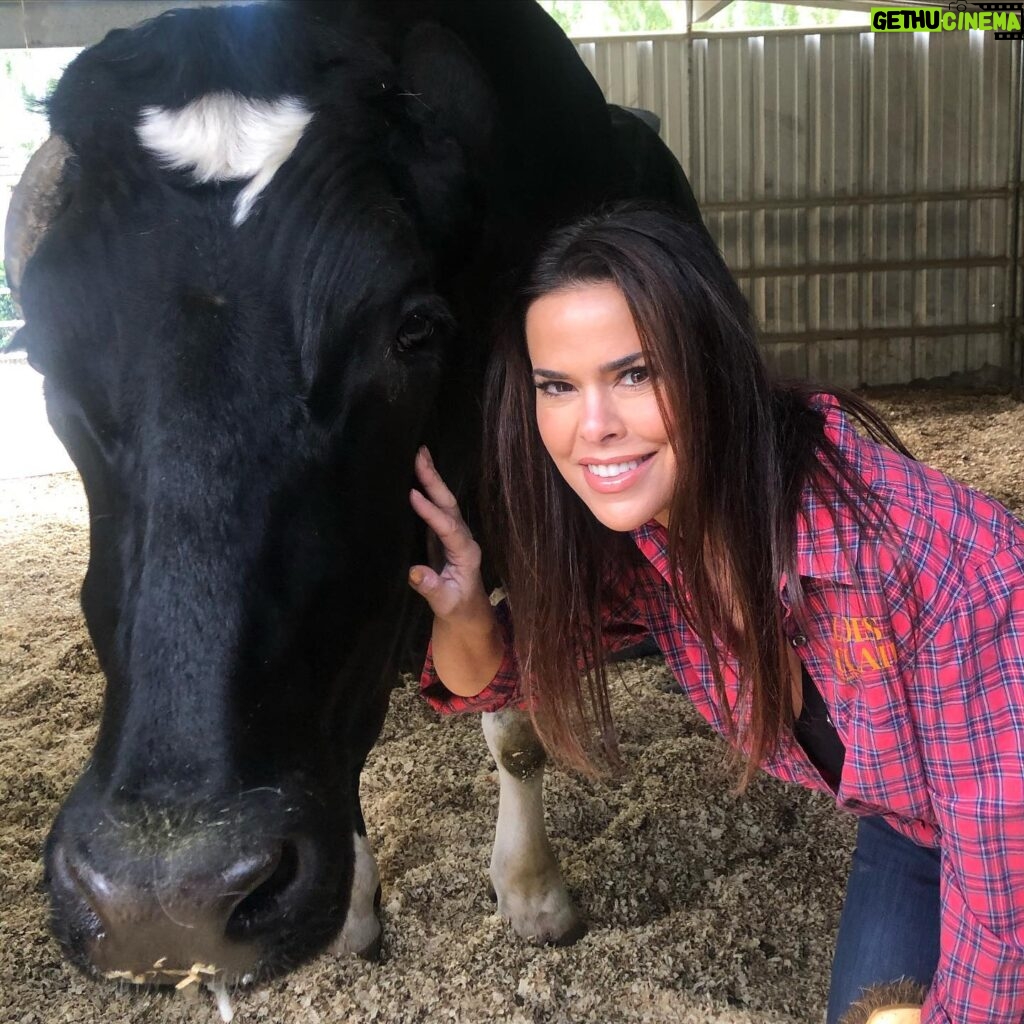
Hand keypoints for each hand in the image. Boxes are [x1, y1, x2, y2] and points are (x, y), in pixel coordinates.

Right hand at [408, 447, 491, 623]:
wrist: (466, 609)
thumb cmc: (456, 606)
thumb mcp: (445, 603)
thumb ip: (431, 588)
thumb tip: (414, 573)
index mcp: (466, 553)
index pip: (449, 528)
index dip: (431, 512)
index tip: (413, 495)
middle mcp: (464, 537)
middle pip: (450, 504)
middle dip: (435, 480)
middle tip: (420, 455)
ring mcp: (455, 532)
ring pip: (444, 500)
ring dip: (432, 478)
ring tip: (419, 454)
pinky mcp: (444, 533)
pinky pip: (437, 506)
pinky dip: (428, 487)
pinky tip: (418, 472)